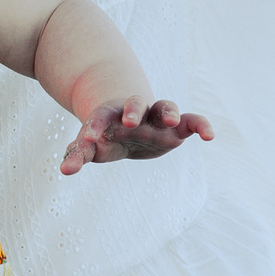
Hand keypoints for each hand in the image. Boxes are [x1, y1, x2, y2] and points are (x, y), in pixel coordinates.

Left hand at [59, 98, 214, 174]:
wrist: (127, 123)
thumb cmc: (106, 135)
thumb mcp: (91, 145)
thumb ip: (78, 154)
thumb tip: (65, 171)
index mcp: (110, 116)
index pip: (100, 117)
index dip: (94, 126)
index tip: (87, 138)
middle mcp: (135, 112)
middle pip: (134, 104)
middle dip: (132, 110)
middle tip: (129, 121)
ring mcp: (156, 118)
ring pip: (164, 106)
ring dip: (168, 111)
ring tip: (171, 120)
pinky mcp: (175, 128)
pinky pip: (191, 121)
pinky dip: (201, 125)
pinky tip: (209, 136)